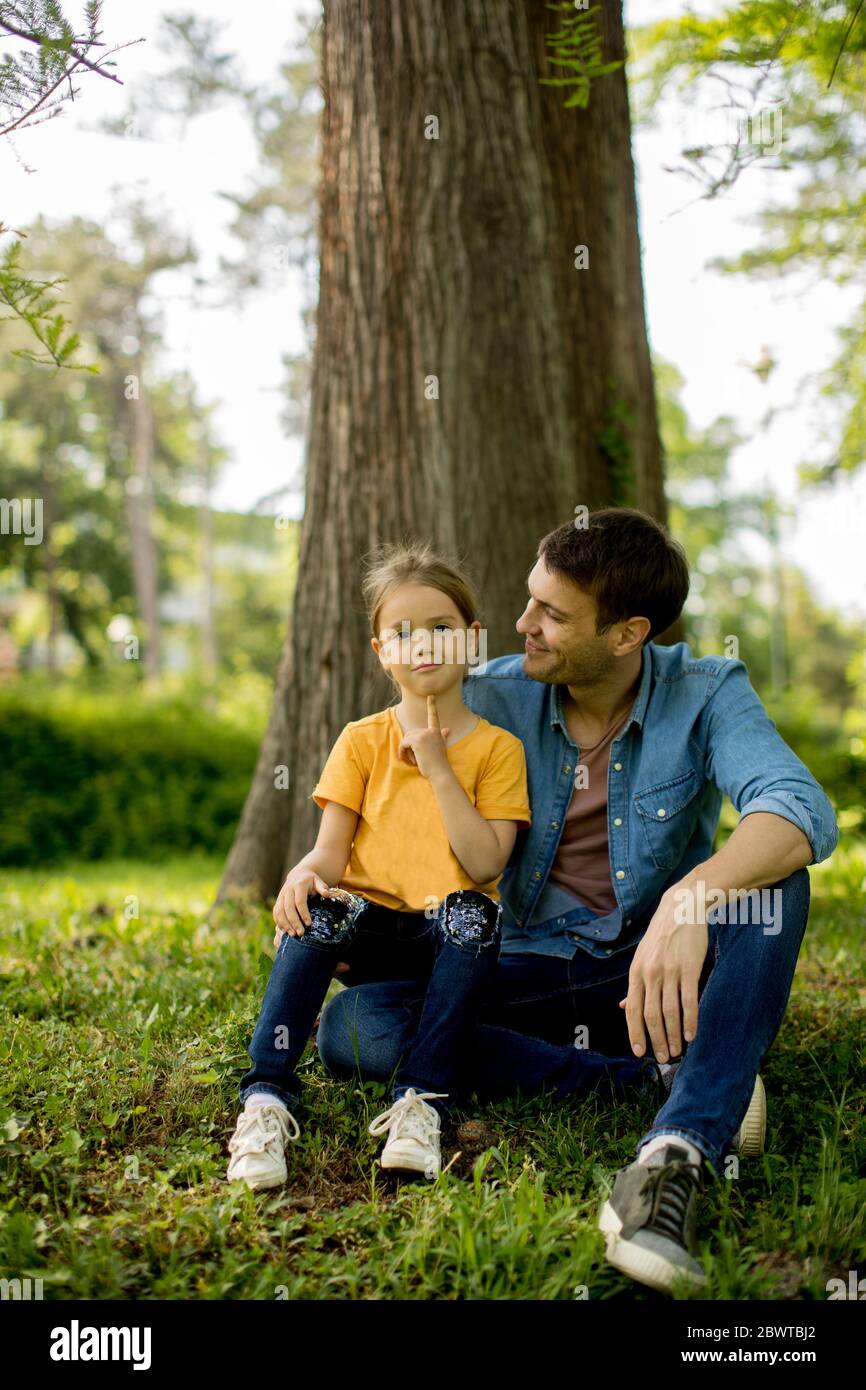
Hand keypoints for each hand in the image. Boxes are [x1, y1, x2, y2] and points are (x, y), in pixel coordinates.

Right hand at [273, 867, 330, 945]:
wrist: (299, 874)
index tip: (309, 924)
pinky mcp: (278, 900)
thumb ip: (322, 887)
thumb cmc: (311, 881)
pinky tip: (285, 930)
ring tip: (292, 934)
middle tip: (300, 933)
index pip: (299, 901)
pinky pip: (275, 912)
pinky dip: (279, 922)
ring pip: (279, 911)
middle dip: (294, 922)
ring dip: (285, 924)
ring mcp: (281, 895)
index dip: (303, 913)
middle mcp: (288, 890)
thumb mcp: (318, 881)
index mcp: (299, 885)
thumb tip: (326, 894)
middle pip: (288, 908)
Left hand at [396, 695, 450, 778]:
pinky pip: (403, 744)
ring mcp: (424, 735)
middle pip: (411, 734)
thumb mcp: (442, 747)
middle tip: (416, 759)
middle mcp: (430, 731)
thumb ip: (443, 736)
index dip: (432, 705)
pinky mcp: (416, 741)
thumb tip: (448, 729)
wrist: (441, 773)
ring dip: (406, 751)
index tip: (431, 695)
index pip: (434, 716)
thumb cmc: (440, 763)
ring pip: (406, 739)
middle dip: (409, 746)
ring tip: (414, 761)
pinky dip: (402, 753)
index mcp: (436, 732)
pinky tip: (409, 761)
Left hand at [618, 886, 707, 1061]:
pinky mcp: (689, 968)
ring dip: (673, 1035)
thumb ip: (636, 984)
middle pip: (650, 1015)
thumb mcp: (642, 957)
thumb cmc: (661, 936)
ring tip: (678, 1051)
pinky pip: (689, 1001)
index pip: (632, 1010)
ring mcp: (670, 971)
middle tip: (663, 1058)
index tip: (639, 1052)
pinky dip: (690, 1021)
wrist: (681, 908)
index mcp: (636, 972)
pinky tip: (692, 1034)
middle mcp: (650, 973)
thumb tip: (624, 1007)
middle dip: (656, 1040)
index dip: (634, 1033)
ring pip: (669, 1012)